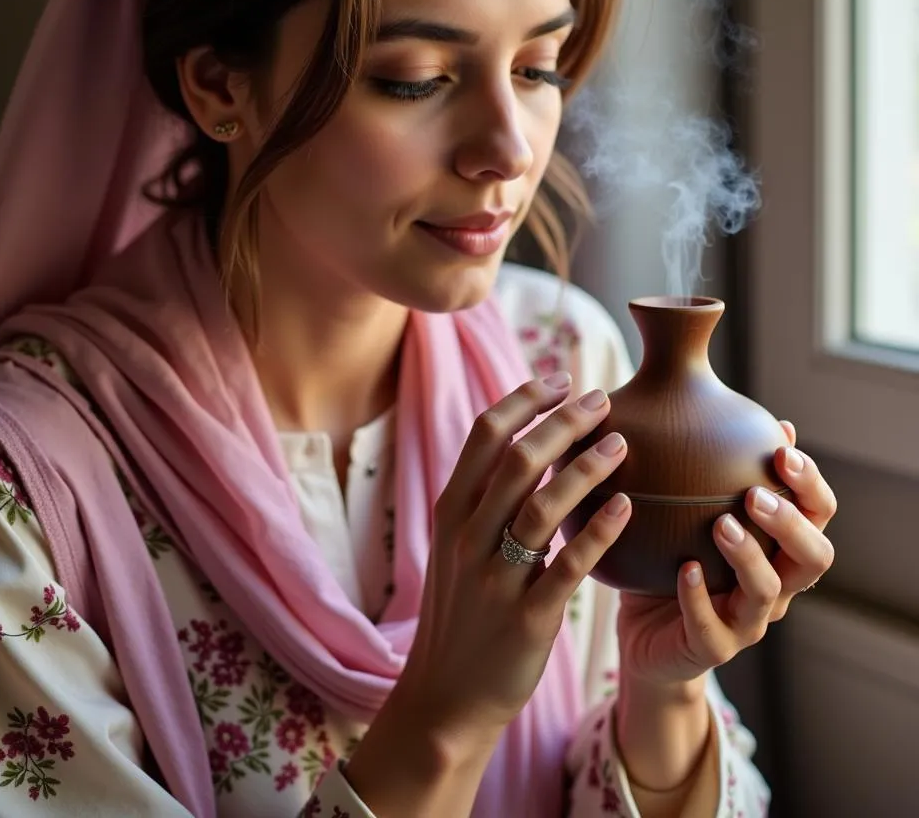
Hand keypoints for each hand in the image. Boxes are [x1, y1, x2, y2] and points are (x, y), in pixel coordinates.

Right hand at [397, 375, 631, 743]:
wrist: (446, 694)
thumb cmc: (463, 611)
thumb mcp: (458, 547)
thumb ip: (486, 499)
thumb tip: (534, 447)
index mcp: (451, 511)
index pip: (485, 434)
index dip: (525, 399)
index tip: (562, 379)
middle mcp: (468, 535)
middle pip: (518, 459)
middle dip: (564, 420)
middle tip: (603, 398)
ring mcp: (495, 576)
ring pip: (543, 505)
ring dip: (586, 467)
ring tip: (622, 443)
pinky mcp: (527, 617)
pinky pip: (568, 565)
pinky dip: (599, 531)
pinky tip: (627, 507)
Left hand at [617, 420, 836, 686]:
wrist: (645, 634)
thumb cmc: (672, 560)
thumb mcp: (690, 512)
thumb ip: (713, 470)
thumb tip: (728, 412)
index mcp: (778, 548)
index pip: (818, 515)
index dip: (809, 485)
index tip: (782, 451)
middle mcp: (775, 585)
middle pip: (814, 558)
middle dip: (790, 523)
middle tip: (755, 493)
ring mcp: (747, 620)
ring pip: (768, 593)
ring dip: (748, 556)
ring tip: (721, 525)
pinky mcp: (712, 647)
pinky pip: (713, 628)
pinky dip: (698, 597)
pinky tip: (683, 570)